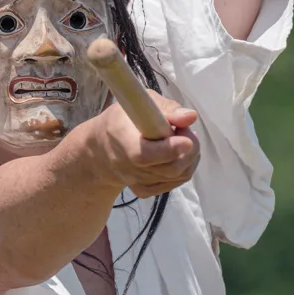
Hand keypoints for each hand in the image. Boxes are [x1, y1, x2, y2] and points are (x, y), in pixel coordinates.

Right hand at [80, 91, 199, 198]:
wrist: (102, 147)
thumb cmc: (124, 119)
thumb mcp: (141, 103)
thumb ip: (167, 109)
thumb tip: (191, 117)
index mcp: (122, 140)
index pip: (145, 154)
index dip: (169, 149)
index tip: (187, 139)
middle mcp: (127, 167)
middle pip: (170, 169)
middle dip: (190, 150)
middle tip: (186, 131)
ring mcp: (136, 182)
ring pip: (178, 176)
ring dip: (190, 156)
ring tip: (183, 139)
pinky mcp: (143, 191)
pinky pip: (174, 183)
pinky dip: (184, 168)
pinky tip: (178, 154)